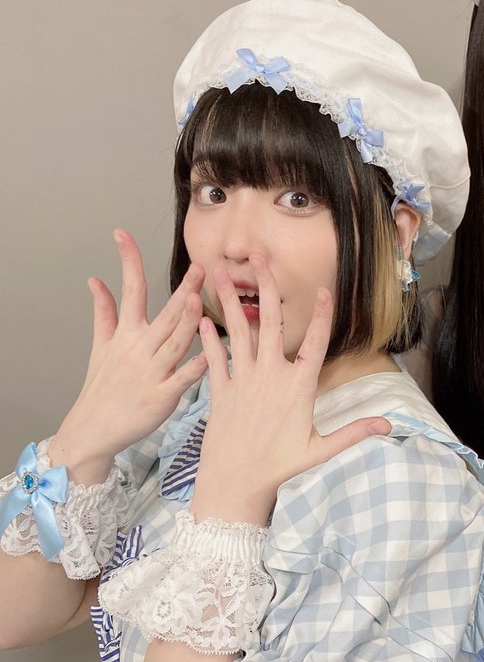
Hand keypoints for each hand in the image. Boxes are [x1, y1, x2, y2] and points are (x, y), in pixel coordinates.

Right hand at [52, 230, 206, 480]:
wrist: (95, 427)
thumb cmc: (103, 385)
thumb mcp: (101, 346)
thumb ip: (103, 312)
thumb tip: (95, 280)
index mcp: (125, 334)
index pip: (129, 290)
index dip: (127, 261)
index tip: (122, 233)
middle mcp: (139, 349)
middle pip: (163, 314)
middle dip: (181, 290)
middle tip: (200, 267)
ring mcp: (151, 372)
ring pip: (175, 342)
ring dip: (187, 321)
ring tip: (200, 300)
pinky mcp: (162, 396)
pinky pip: (184, 378)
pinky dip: (196, 365)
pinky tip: (211, 352)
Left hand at [191, 255, 390, 524]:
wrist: (235, 482)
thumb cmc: (279, 468)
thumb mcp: (320, 449)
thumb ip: (354, 432)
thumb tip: (389, 425)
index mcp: (298, 387)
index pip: (315, 343)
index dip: (322, 315)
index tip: (325, 291)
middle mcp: (270, 376)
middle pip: (272, 324)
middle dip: (267, 288)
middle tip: (261, 259)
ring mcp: (243, 381)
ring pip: (238, 333)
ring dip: (229, 301)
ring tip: (218, 272)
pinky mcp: (220, 391)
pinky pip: (214, 357)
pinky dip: (207, 337)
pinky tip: (201, 316)